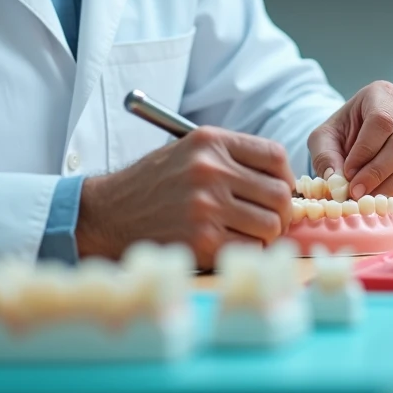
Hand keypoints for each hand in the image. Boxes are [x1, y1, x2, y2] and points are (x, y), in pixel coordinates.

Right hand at [75, 127, 293, 268]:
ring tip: (244, 234)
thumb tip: (284, 184)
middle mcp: (210, 169)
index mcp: (210, 141)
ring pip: (270, 226)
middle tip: (267, 221)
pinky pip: (249, 249)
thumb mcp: (188, 152)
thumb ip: (232, 159)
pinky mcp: (201, 240)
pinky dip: (245, 251)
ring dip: (264, 235)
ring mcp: (206, 205)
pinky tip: (226, 245)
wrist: (107, 213)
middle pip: (279, 195)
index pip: (275, 157)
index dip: (285, 179)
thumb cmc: (153, 185)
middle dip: (279, 213)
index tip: (278, 192)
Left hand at [308, 81, 392, 213]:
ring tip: (366, 200)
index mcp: (382, 94)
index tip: (347, 172)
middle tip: (356, 192)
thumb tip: (338, 181)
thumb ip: (325, 157)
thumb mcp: (322, 139)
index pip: (381, 120)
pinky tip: (384, 206)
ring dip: (388, 189)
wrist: (354, 140)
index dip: (365, 150)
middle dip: (377, 173)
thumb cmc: (339, 135)